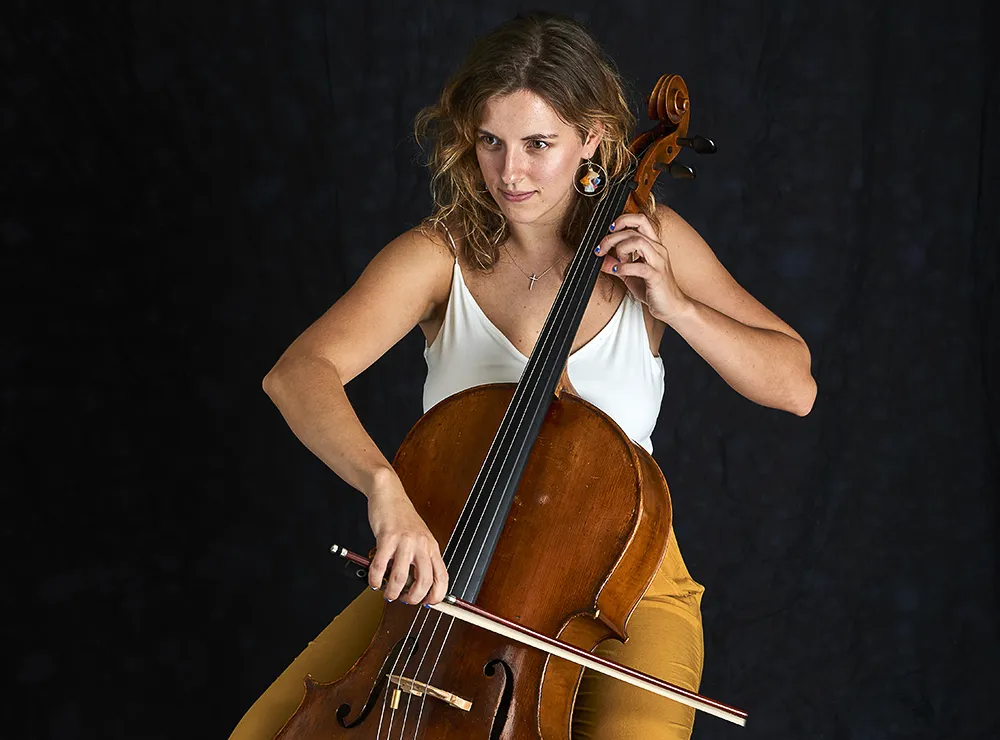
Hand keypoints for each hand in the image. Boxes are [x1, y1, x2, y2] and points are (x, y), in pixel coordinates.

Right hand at [366, 470, 448, 605]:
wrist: (389, 494)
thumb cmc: (402, 518)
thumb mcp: (420, 538)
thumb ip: (420, 558)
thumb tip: (416, 586)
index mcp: (432, 546)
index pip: (442, 577)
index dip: (436, 595)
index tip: (426, 603)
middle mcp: (422, 544)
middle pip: (425, 581)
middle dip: (413, 598)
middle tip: (404, 600)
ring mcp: (405, 541)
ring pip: (401, 578)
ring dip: (392, 592)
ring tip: (387, 593)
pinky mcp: (387, 537)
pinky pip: (381, 566)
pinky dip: (376, 579)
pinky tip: (374, 580)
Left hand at [593, 212, 691, 322]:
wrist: (671, 307)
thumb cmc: (653, 289)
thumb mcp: (630, 276)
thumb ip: (616, 265)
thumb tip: (601, 259)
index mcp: (653, 245)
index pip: (640, 220)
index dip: (623, 220)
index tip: (609, 231)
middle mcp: (658, 249)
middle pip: (634, 230)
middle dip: (612, 237)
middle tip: (600, 248)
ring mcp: (658, 262)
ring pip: (639, 242)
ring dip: (621, 248)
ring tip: (616, 261)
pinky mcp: (657, 276)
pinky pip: (639, 266)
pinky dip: (624, 267)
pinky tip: (617, 270)